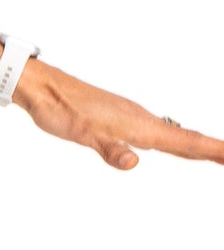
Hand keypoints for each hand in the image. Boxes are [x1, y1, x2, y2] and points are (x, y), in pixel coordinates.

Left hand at [18, 59, 223, 171]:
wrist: (43, 88)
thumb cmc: (61, 108)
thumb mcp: (83, 134)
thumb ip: (110, 149)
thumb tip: (132, 162)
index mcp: (139, 125)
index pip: (185, 142)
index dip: (212, 150)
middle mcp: (141, 120)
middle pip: (186, 140)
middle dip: (212, 151)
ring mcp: (132, 119)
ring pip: (174, 136)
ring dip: (196, 146)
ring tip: (215, 156)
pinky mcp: (120, 120)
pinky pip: (157, 133)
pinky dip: (174, 142)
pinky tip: (171, 145)